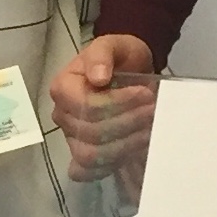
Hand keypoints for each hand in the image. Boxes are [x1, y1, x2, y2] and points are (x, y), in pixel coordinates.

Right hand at [48, 34, 156, 188]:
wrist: (130, 72)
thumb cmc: (121, 57)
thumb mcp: (115, 44)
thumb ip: (102, 54)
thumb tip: (98, 76)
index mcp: (63, 87)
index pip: (87, 107)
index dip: (118, 104)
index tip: (145, 93)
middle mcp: (63, 115)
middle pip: (91, 132)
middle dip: (128, 122)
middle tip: (154, 110)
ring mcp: (71, 138)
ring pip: (92, 155)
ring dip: (126, 144)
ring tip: (150, 128)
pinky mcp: (83, 156)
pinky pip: (87, 172)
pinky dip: (110, 165)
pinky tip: (133, 150)